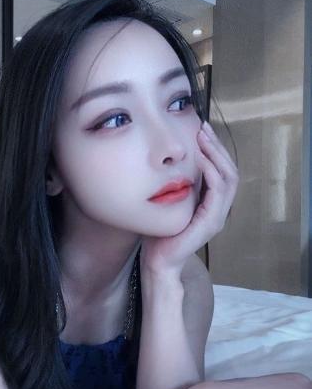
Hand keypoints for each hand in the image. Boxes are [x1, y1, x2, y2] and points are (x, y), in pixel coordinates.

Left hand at [140, 120, 238, 277]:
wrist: (158, 261)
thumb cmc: (160, 232)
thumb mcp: (171, 201)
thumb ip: (178, 183)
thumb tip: (171, 159)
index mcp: (212, 203)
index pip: (223, 170)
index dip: (215, 148)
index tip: (201, 129)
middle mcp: (219, 209)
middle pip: (230, 170)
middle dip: (217, 146)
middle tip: (203, 127)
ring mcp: (218, 216)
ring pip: (228, 178)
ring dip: (216, 155)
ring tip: (202, 138)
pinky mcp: (211, 222)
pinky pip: (217, 191)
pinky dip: (210, 172)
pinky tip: (199, 159)